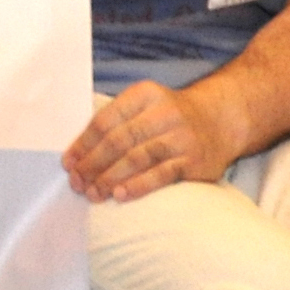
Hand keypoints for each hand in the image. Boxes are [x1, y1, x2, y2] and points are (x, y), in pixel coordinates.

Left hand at [62, 78, 244, 204]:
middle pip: (118, 141)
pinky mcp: (194, 161)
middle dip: (93, 164)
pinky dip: (138, 185)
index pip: (105, 120)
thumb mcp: (146, 106)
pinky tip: (120, 195)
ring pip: (137, 158)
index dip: (84, 144)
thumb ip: (117, 122)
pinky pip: (161, 175)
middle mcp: (163, 113)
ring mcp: (181, 137)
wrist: (220, 121)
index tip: (69, 163)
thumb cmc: (170, 118)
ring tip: (93, 193)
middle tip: (77, 183)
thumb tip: (78, 154)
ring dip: (110, 178)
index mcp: (144, 95)